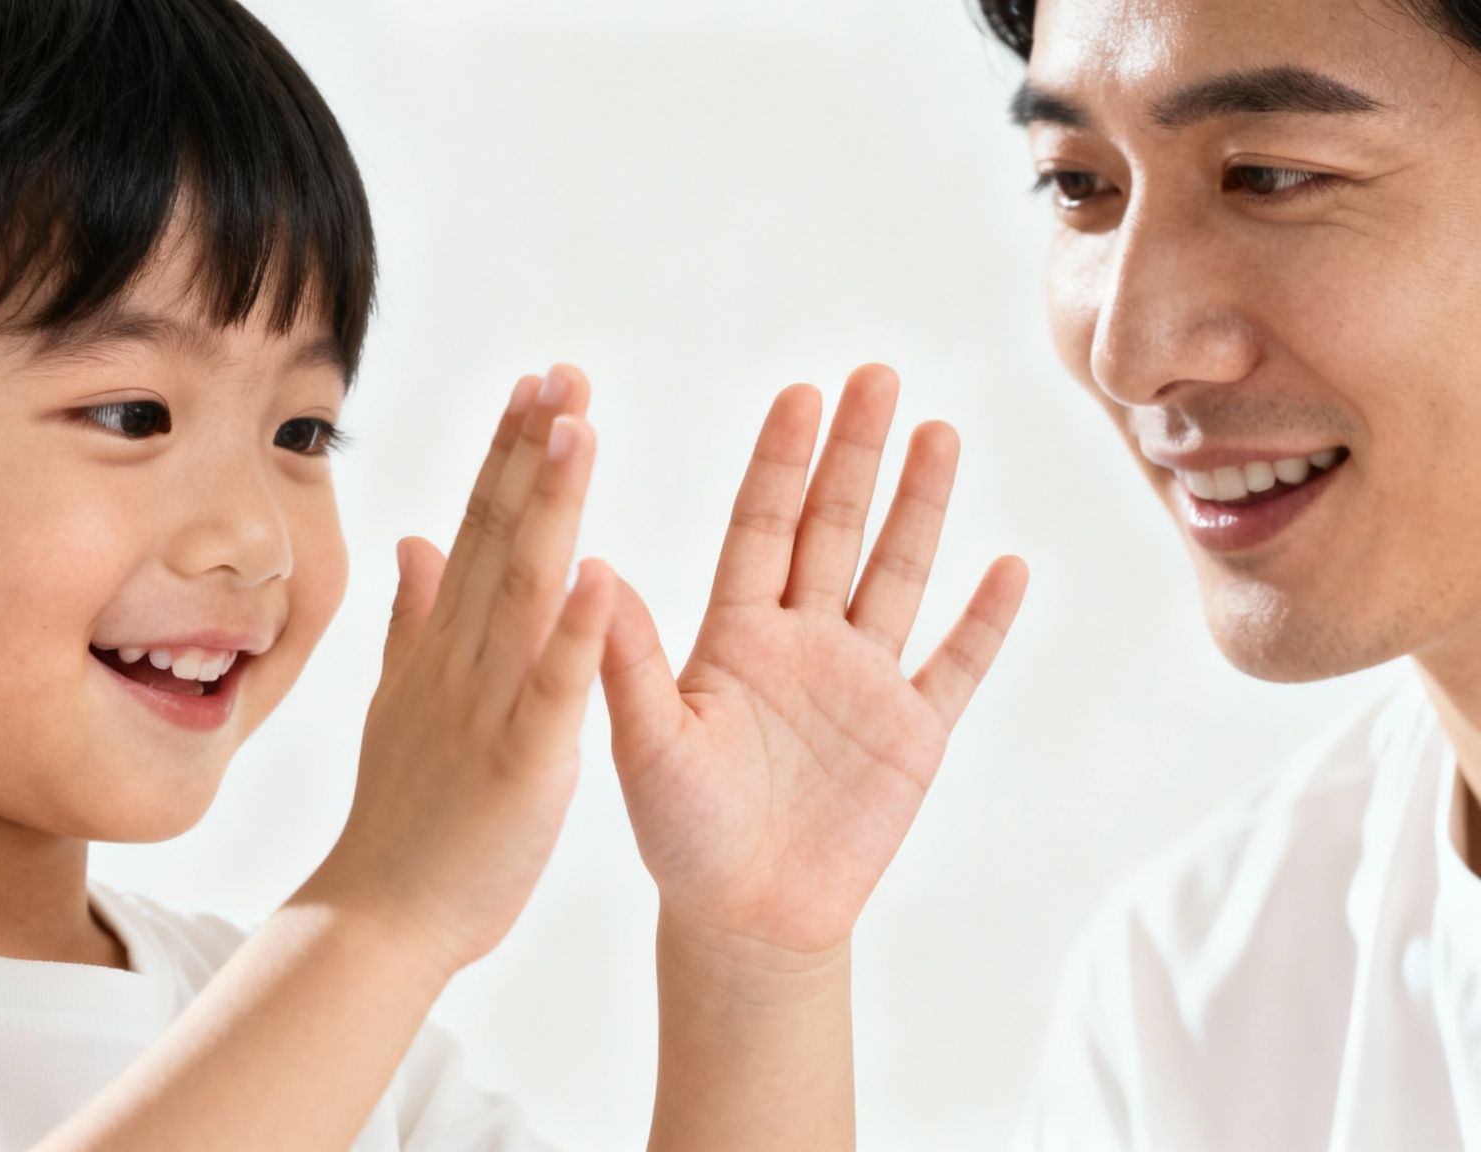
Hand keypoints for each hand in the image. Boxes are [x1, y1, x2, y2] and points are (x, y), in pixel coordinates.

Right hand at [301, 365, 614, 979]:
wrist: (381, 915)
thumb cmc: (405, 817)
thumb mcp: (401, 700)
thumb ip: (411, 617)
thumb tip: (415, 538)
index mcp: (444, 643)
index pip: (478, 526)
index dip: (508, 453)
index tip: (537, 383)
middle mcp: (462, 656)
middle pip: (499, 535)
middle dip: (532, 449)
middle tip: (564, 371)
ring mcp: (488, 702)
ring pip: (523, 588)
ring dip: (551, 506)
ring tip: (577, 428)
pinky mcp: (521, 760)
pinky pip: (552, 688)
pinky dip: (572, 631)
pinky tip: (600, 572)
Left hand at [601, 364, 1026, 958]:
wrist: (748, 918)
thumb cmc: (683, 833)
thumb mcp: (646, 742)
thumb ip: (626, 658)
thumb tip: (588, 563)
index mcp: (734, 636)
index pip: (762, 528)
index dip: (782, 462)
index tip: (800, 393)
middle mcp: (801, 642)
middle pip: (835, 529)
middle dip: (855, 455)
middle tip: (876, 376)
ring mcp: (862, 683)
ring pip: (897, 575)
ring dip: (920, 508)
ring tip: (939, 432)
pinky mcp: (912, 735)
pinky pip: (955, 666)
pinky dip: (983, 621)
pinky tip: (1008, 565)